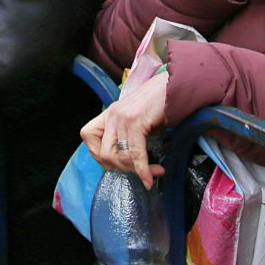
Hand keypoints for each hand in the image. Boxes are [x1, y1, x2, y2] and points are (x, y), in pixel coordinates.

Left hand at [80, 73, 167, 188]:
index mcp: (110, 113)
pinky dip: (143, 170)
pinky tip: (150, 177)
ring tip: (153, 173)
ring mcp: (123, 117)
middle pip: (103, 152)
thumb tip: (127, 161)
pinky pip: (135, 153)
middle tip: (138, 172)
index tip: (114, 163)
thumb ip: (128, 134)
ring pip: (119, 156)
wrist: (177, 86)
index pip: (87, 135)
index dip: (97, 153)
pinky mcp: (136, 121)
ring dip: (136, 170)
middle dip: (121, 168)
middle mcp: (113, 114)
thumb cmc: (161, 104)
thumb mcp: (138, 118)